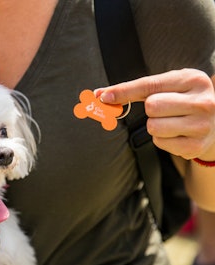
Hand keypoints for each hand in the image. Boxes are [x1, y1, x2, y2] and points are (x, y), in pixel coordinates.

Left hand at [95, 69, 214, 160]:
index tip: (103, 96)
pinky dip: (162, 139)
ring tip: (171, 122)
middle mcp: (203, 102)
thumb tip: (100, 95)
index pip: (149, 85)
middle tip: (164, 109)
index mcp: (193, 79)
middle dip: (150, 110)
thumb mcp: (169, 86)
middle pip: (151, 106)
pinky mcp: (196, 146)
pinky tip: (176, 134)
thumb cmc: (183, 100)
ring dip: (155, 126)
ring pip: (154, 127)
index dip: (123, 91)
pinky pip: (160, 143)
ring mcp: (202, 126)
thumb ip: (135, 90)